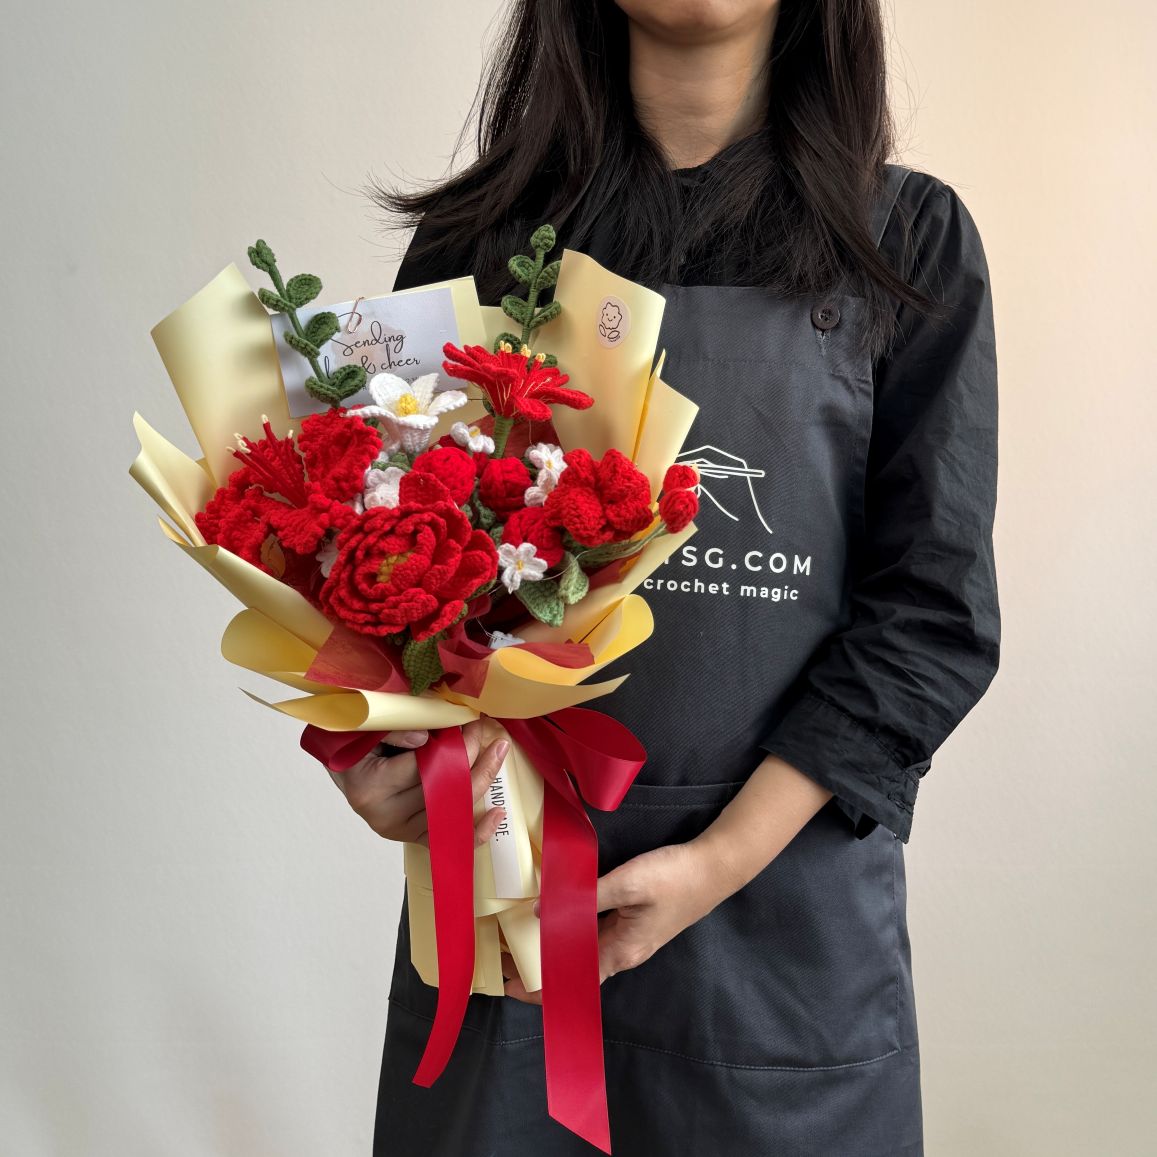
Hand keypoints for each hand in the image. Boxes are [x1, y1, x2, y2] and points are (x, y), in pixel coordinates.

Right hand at [327, 720, 507, 847]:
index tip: (472, 722)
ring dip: (480, 781)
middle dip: (474, 760)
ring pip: (451, 811)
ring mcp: (399, 831)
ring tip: (498, 753)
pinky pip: (447, 839)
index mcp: (370, 786)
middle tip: (488, 735)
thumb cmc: (356, 744)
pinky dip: (476, 831)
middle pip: (443, 791)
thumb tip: (423, 738)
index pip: (424, 767)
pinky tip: (497, 814)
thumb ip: (393, 731)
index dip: (455, 745)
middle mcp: (384, 815)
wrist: (344, 768)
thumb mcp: (366, 729)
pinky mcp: (411, 837)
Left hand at [501, 840, 729, 1003]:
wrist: (716, 866)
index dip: (542, 987)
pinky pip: (595, 930)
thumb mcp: (628, 884)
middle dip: (539, 963)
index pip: (574, 980)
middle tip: (502, 953)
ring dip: (553, 945)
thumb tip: (543, 911)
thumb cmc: (676, 878)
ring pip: (583, 947)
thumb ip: (585, 898)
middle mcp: (623, 950)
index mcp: (622, 951)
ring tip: (519, 934)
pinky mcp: (634, 919)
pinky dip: (571, 926)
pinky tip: (555, 911)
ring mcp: (630, 936)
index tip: (510, 986)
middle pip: (574, 966)